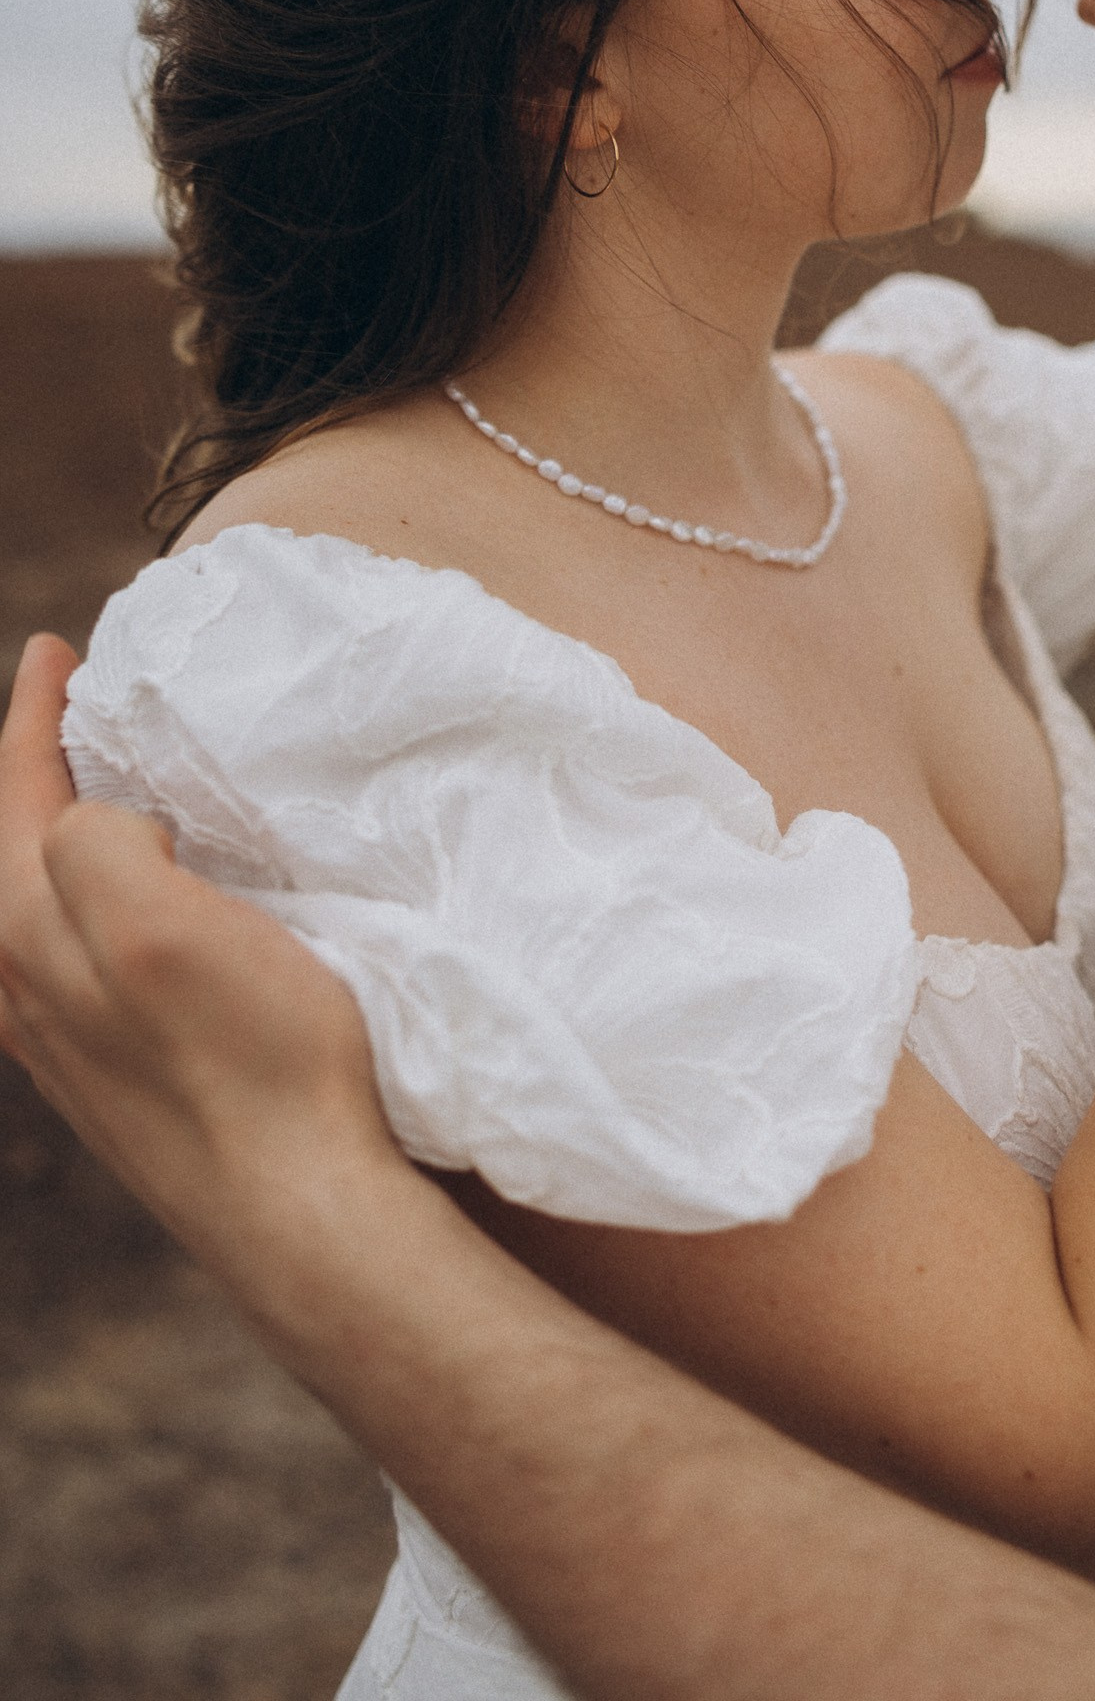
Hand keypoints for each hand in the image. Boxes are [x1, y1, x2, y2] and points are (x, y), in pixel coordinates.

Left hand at [0, 633, 397, 1273]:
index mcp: (27, 939)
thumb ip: (97, 840)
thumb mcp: (156, 916)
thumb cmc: (246, 1057)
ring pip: (36, 909)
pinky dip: (89, 898)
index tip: (55, 649)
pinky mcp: (118, 1080)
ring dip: (60, 836)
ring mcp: (68, 1047)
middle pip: (11, 853)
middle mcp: (28, 994)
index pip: (13, 795)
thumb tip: (104, 820)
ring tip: (104, 789)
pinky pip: (73, 958)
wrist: (299, 1211)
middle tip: (70, 707)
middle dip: (35, 773)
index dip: (33, 715)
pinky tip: (134, 909)